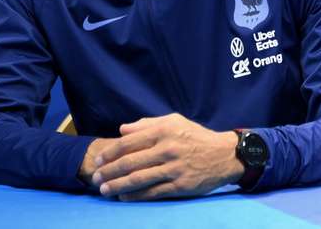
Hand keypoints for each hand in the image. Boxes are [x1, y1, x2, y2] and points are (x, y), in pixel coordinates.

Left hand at [89, 113, 243, 200]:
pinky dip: (134, 196)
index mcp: (165, 130)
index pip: (129, 142)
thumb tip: (122, 129)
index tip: (98, 160)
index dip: (110, 153)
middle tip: (95, 178)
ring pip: (138, 179)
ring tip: (104, 190)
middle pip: (130, 162)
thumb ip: (147, 124)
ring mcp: (174, 168)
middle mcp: (168, 148)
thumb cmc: (196, 137)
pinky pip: (152, 192)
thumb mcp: (175, 122)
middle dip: (108, 172)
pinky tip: (123, 197)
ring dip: (116, 186)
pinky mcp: (180, 185)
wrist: (225, 154)